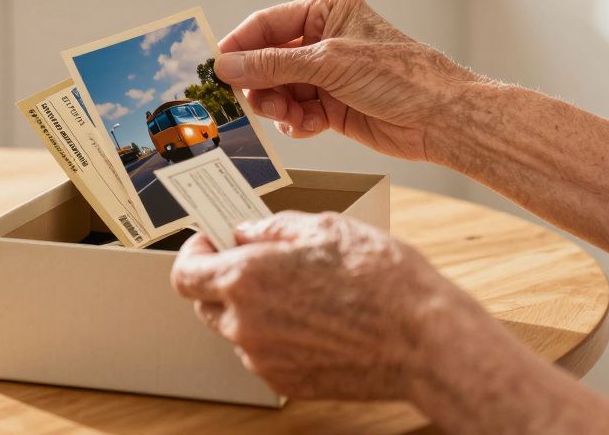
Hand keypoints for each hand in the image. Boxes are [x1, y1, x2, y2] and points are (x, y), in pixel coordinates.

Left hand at [169, 211, 464, 400]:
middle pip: (204, 303)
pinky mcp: (286, 381)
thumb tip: (247, 232)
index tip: (208, 242)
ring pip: (236, 330)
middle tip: (254, 261)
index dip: (193, 254)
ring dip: (250, 309)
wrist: (423, 339)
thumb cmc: (381, 280)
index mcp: (245, 279)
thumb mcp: (326, 228)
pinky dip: (274, 336)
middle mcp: (245, 324)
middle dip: (221, 279)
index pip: (185, 273)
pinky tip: (311, 318)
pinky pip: (262, 354)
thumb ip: (273, 228)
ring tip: (297, 290)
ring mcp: (264, 358)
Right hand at [215, 0, 482, 160]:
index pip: (267, 23)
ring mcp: (327, 74)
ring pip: (279, 90)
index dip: (240, 45)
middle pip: (268, 60)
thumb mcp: (329, 62)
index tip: (217, 68)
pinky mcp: (332, 105)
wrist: (439, 118)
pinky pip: (296, 113)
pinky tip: (306, 126)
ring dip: (278, 106)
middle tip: (255, 101)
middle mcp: (324, 40)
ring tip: (289, 116)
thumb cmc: (400, 75)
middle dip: (260, 83)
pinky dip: (295, 122)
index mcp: (326, 11)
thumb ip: (274, 64)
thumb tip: (228, 65)